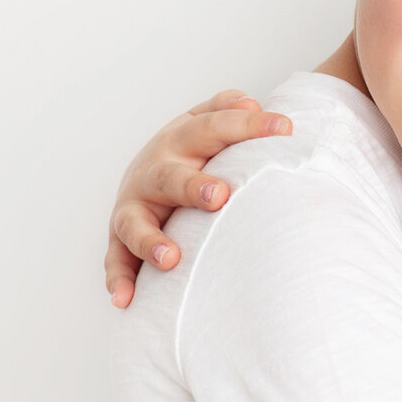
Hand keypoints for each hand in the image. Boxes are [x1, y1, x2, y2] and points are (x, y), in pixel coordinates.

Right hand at [106, 91, 293, 306]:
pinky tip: (124, 299)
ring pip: (133, 222)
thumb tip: (251, 102)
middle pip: (169, 175)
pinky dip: (119, 279)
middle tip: (220, 195)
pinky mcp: (120, 239)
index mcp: (180, 139)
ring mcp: (133, 206)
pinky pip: (116, 260)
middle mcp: (153, 170)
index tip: (285, 128)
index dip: (247, 127)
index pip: (214, 127)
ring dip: (149, 240)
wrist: (144, 176)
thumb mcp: (206, 124)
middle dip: (191, 186)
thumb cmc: (190, 153)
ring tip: (171, 258)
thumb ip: (226, 111)